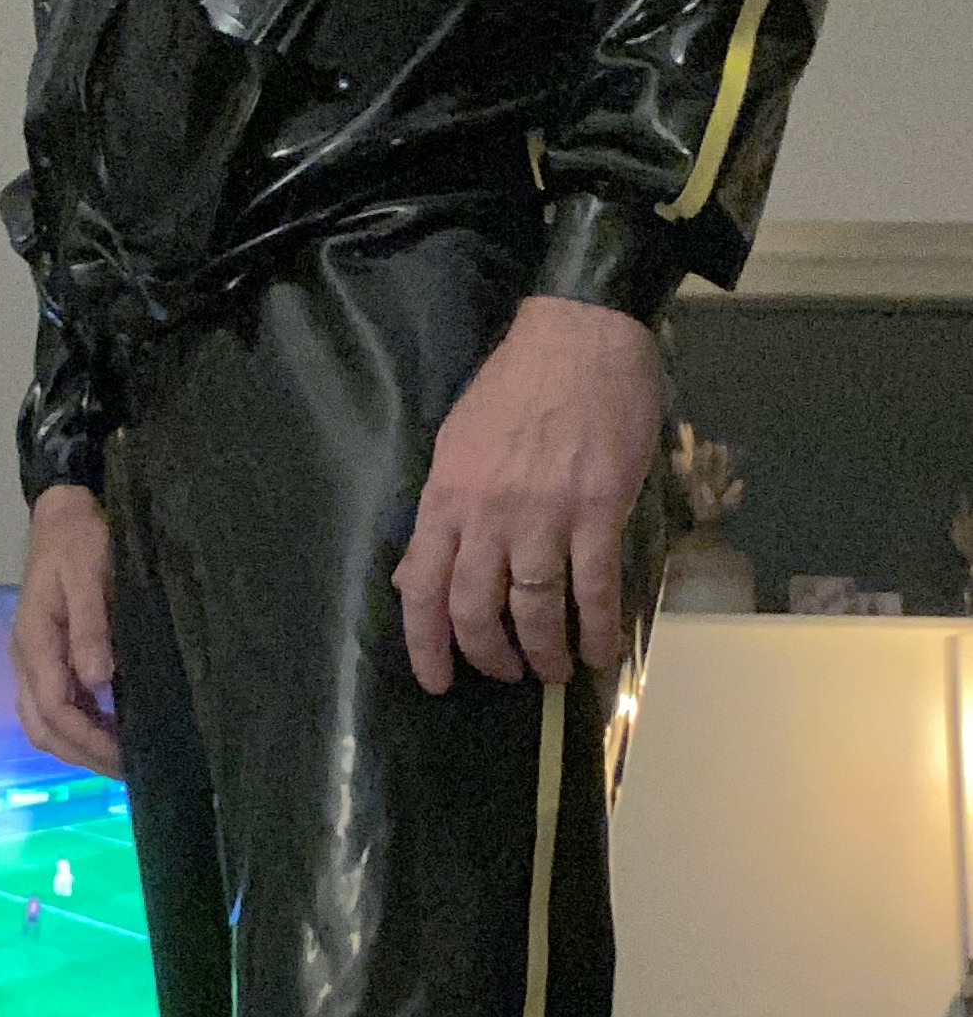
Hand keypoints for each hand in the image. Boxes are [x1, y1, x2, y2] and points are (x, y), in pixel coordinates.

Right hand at [10, 484, 122, 776]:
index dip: (88, 738)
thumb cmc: (80, 541)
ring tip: (120, 759)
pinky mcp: (43, 658)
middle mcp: (24, 658)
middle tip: (128, 770)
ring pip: (41, 723)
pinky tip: (108, 731)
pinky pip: (50, 707)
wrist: (61, 517)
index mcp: (34, 640)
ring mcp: (31, 660)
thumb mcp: (90, 574)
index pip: (53, 707)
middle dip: (82, 754)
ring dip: (77, 747)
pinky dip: (76, 728)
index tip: (124, 756)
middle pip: (41, 726)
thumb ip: (91, 626)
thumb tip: (98, 680)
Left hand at [393, 293, 661, 694]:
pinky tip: (602, 653)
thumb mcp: (455, 442)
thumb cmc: (516, 385)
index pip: (422, 588)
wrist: (580, 336)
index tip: (437, 680)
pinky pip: (594, 589)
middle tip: (506, 672)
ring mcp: (545, 515)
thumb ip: (440, 512)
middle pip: (476, 610)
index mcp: (447, 496)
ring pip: (535, 609)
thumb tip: (414, 573)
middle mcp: (489, 514)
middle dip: (489, 656)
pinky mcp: (598, 511)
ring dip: (545, 653)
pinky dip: (598, 631)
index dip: (427, 645)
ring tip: (554, 669)